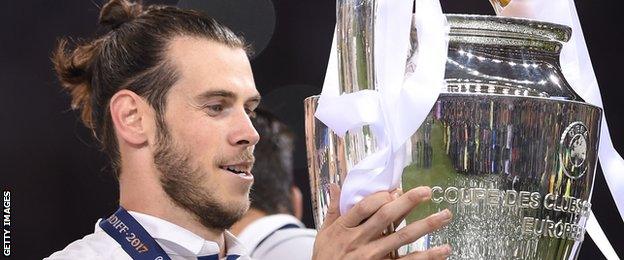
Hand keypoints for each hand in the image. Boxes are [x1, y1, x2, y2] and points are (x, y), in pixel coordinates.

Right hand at [312, 185, 451, 259]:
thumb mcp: (323, 234)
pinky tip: (443, 250)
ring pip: (402, 237)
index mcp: (344, 228)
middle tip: (427, 191)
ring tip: (444, 216)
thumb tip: (334, 185)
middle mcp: (359, 241)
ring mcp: (372, 257)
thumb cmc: (325, 258)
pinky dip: (427, 256)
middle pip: (386, 216)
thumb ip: (333, 210)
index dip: (382, 196)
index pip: (364, 206)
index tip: (397, 189)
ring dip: (425, 225)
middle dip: (408, 201)